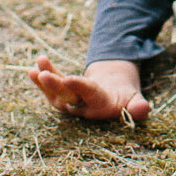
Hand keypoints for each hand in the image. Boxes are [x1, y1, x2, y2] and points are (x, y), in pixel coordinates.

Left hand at [30, 56, 150, 122]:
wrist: (114, 99)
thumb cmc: (126, 99)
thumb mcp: (135, 100)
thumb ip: (137, 106)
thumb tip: (143, 109)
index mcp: (102, 106)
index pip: (89, 95)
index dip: (79, 87)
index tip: (68, 78)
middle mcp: (83, 107)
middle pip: (67, 97)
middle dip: (55, 86)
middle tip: (43, 74)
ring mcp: (71, 103)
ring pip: (56, 93)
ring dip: (44, 81)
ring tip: (36, 66)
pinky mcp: (63, 97)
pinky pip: (51, 89)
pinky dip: (41, 80)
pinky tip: (32, 69)